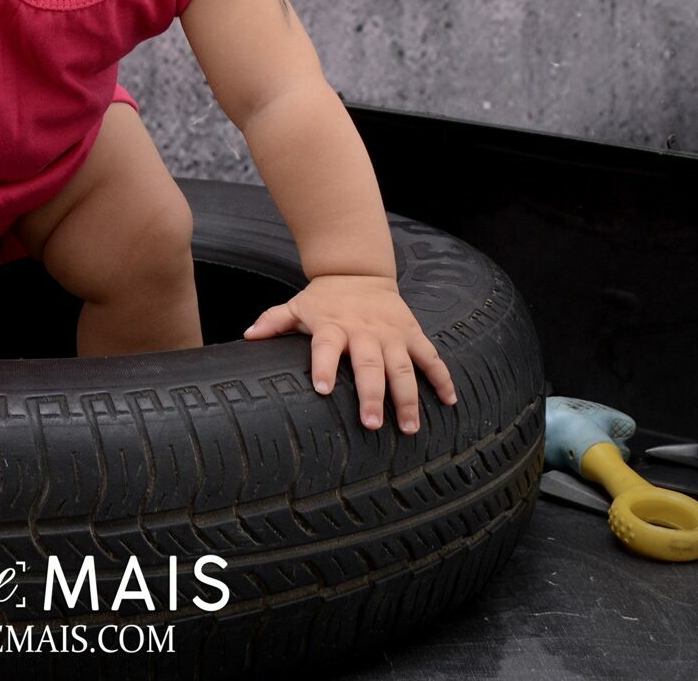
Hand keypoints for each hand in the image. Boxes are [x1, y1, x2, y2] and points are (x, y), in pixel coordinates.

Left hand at [243, 274, 456, 433]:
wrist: (358, 271)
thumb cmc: (324, 298)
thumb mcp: (297, 306)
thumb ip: (273, 321)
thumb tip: (247, 336)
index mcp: (333, 326)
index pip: (325, 346)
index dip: (323, 366)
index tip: (321, 390)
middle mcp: (364, 331)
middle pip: (369, 364)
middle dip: (372, 395)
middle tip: (372, 424)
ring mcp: (392, 333)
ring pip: (403, 366)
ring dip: (408, 397)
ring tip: (410, 427)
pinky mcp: (412, 333)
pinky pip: (431, 357)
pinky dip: (442, 378)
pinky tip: (450, 402)